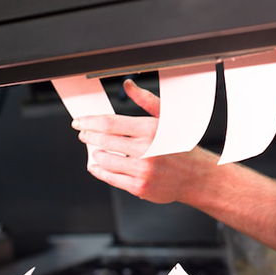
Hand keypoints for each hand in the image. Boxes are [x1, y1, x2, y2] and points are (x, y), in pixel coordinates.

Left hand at [71, 79, 218, 202]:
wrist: (195, 176)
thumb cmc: (181, 147)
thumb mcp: (168, 119)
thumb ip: (146, 100)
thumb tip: (128, 85)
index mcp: (151, 130)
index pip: (110, 123)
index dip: (90, 122)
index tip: (80, 122)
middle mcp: (146, 150)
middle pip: (104, 141)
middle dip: (88, 137)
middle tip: (84, 135)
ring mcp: (142, 171)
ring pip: (104, 160)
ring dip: (95, 154)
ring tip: (97, 150)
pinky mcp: (139, 187)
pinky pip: (110, 178)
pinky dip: (99, 171)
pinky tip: (97, 166)